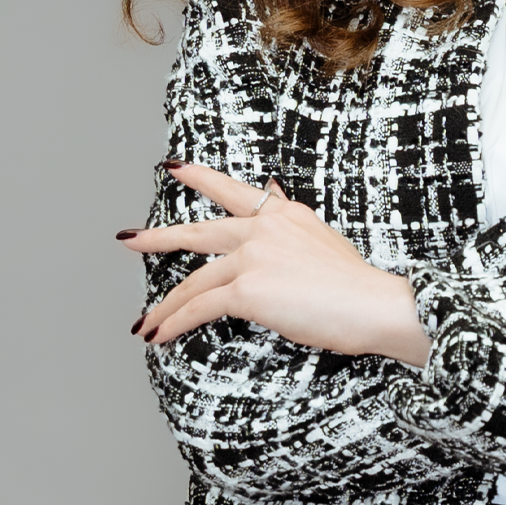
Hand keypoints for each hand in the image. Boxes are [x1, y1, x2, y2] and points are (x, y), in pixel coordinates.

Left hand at [120, 165, 431, 366]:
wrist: (373, 305)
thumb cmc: (357, 285)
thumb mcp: (324, 239)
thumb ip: (293, 223)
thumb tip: (273, 194)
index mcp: (284, 214)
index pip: (233, 191)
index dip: (200, 178)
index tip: (175, 169)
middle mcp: (263, 228)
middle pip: (198, 233)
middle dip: (159, 238)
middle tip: (131, 239)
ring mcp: (252, 256)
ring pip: (193, 281)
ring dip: (166, 307)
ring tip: (147, 323)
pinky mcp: (246, 289)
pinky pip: (199, 308)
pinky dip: (175, 324)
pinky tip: (160, 335)